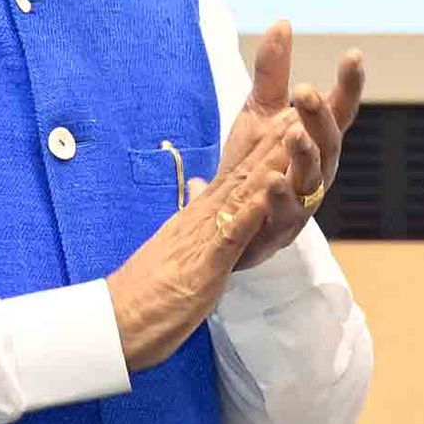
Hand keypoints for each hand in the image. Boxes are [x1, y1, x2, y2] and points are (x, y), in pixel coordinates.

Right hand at [109, 138, 311, 372]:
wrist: (120, 319)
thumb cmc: (150, 290)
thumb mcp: (178, 245)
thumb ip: (192, 213)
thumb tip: (199, 187)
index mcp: (201, 216)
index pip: (239, 173)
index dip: (265, 144)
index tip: (288, 116)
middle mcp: (204, 217)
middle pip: (246, 171)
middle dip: (276, 139)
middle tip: (303, 104)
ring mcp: (204, 235)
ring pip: (243, 192)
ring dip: (271, 162)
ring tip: (295, 131)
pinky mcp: (205, 260)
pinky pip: (232, 231)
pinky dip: (252, 210)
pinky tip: (272, 189)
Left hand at [218, 23, 361, 269]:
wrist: (228, 220)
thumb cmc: (254, 165)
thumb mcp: (259, 112)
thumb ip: (272, 73)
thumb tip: (283, 21)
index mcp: (316, 140)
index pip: (340, 109)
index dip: (350, 84)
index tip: (353, 55)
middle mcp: (318, 169)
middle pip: (329, 140)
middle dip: (320, 116)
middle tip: (306, 90)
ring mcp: (303, 199)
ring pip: (312, 177)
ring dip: (305, 155)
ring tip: (292, 134)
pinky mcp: (281, 226)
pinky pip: (285, 212)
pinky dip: (279, 197)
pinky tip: (270, 181)